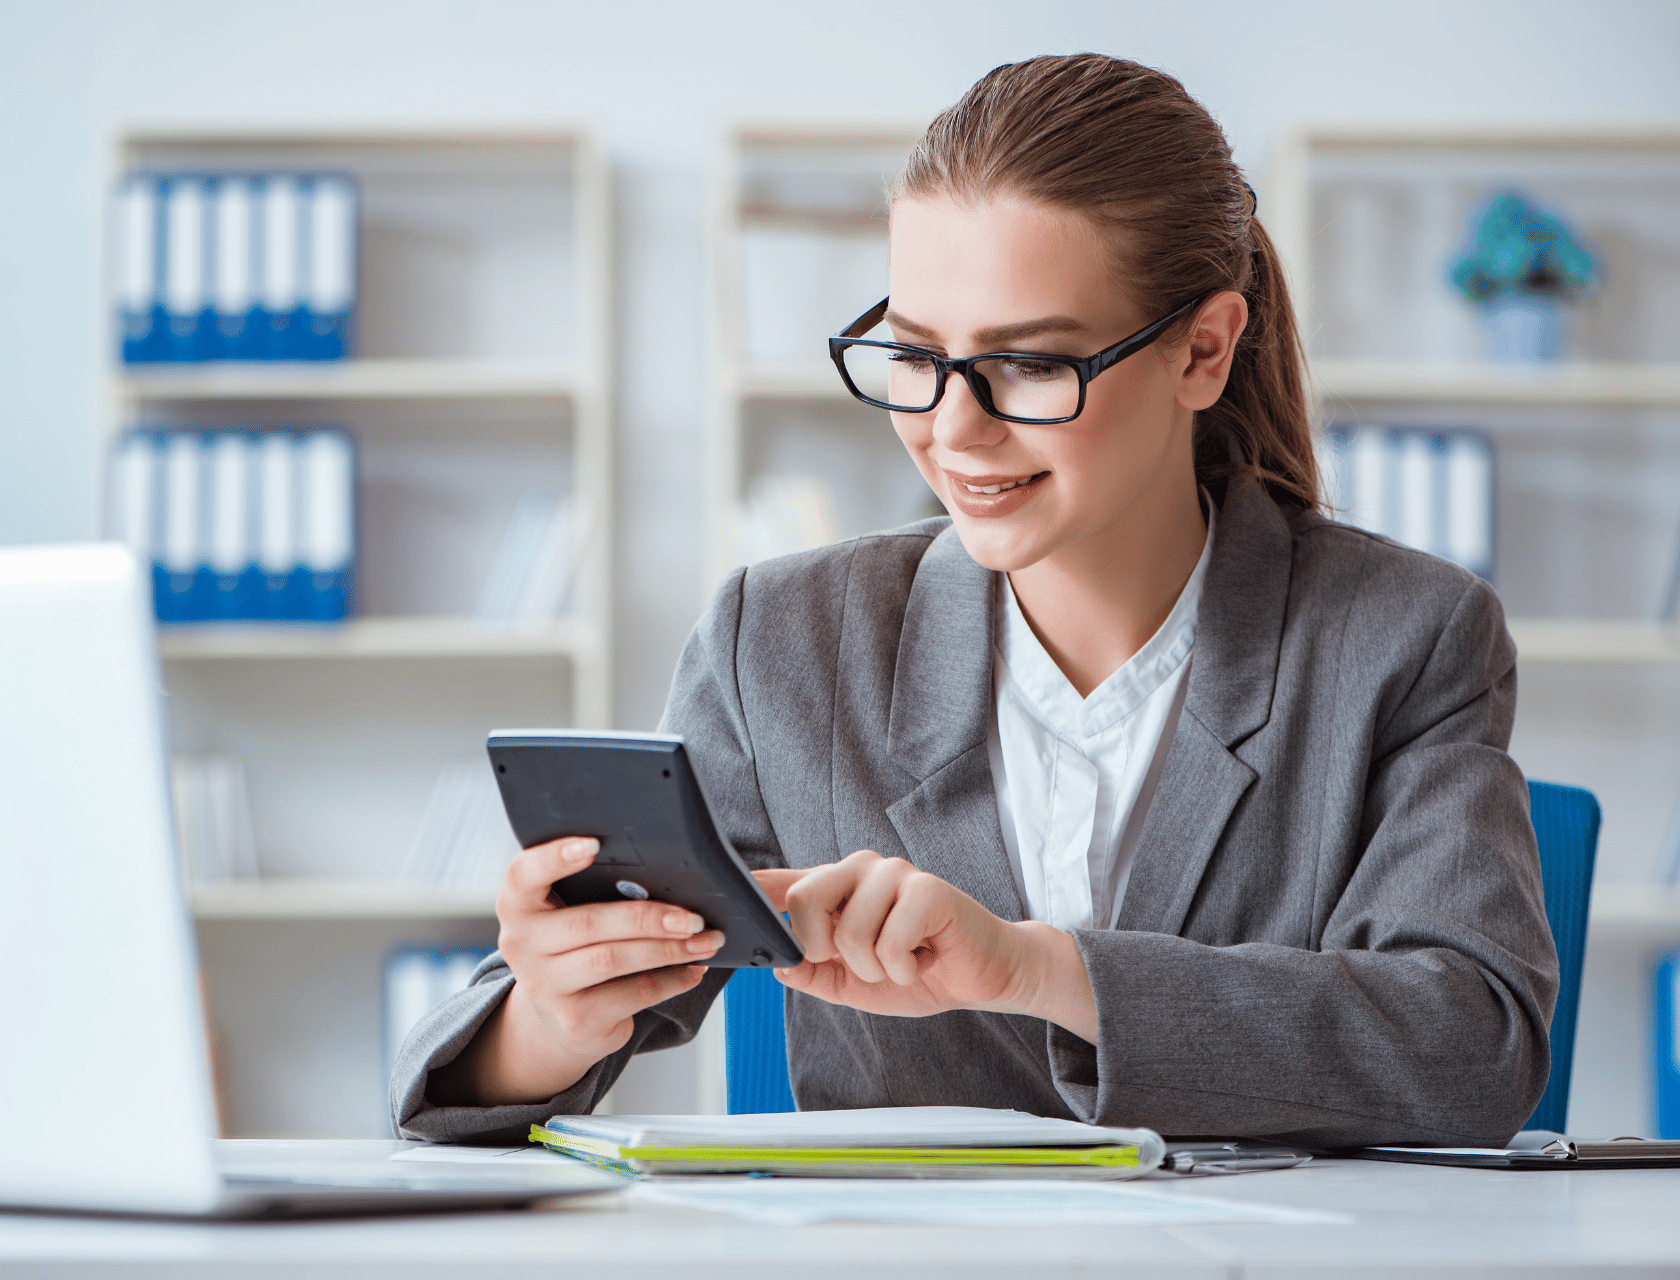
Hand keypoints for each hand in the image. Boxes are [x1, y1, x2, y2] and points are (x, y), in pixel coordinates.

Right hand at [428, 836, 724, 1106]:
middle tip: (692, 916)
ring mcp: (544, 986)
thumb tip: (667, 877)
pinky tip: (693, 969)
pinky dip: (671, 979)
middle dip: (648, 917)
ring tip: (705, 940)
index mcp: (518, 905)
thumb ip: (595, 890)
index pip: (524, 874)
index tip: (594, 845)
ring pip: (613, 959)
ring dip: (668, 949)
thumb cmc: (575, 948)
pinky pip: (632, 994)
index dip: (555, 857)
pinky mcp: (574, 1020)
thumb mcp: (569, 914)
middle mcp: (521, 945)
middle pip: (588, 922)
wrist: (558, 1019)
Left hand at [752, 850, 1096, 1039]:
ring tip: (901, 959)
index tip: (722, 896)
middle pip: (804, 900)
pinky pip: (888, 941)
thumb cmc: (920, 971)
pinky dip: (903, 968)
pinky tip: (923, 957)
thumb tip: (778, 963)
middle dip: (824, 949)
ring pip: (849, 932)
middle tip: (860, 961)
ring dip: (874, 968)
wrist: (984, 976)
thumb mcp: (855, 984)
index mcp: (838, 888)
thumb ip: (815, 972)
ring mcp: (895, 874)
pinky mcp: (927, 889)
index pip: (783, 882)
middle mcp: (861, 869)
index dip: (749, 889)